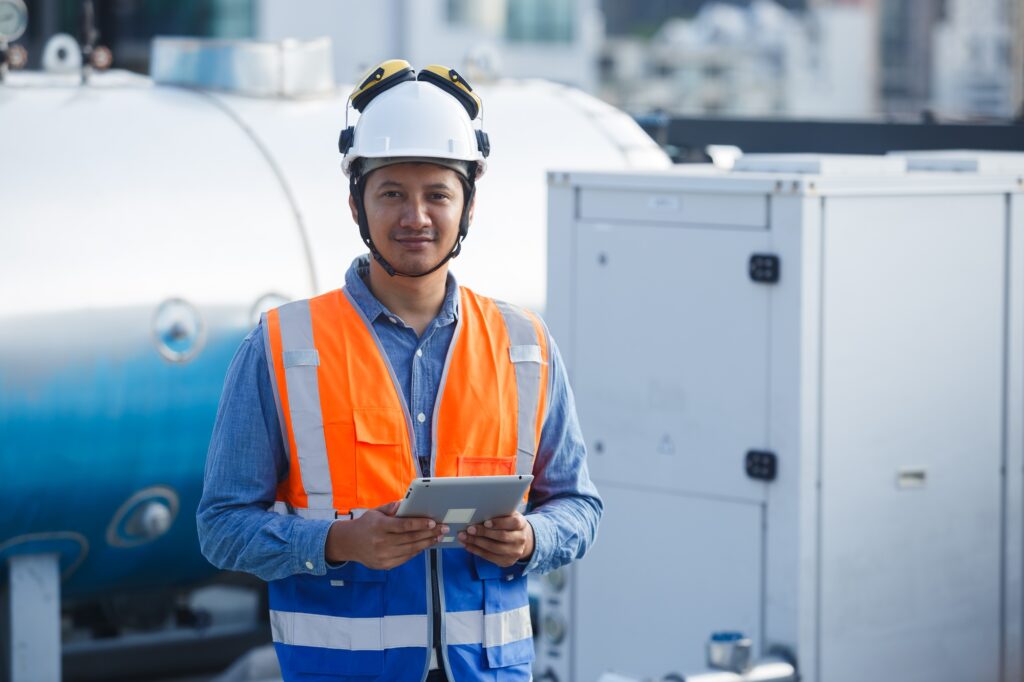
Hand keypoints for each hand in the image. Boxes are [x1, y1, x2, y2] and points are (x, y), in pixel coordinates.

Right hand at [326, 501, 447, 569]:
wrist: (349, 544)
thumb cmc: (366, 524)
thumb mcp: (375, 511)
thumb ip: (390, 507)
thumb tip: (404, 503)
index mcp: (380, 526)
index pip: (403, 526)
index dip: (420, 524)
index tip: (433, 522)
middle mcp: (382, 542)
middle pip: (410, 539)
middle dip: (430, 533)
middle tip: (443, 529)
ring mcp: (383, 555)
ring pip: (410, 550)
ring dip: (427, 543)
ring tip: (438, 537)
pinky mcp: (385, 565)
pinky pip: (405, 558)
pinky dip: (417, 551)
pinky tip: (425, 545)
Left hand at [458, 512, 533, 567]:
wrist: (519, 540)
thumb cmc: (508, 524)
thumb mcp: (508, 516)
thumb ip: (498, 513)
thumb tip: (479, 512)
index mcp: (522, 524)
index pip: (513, 523)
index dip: (499, 523)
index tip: (486, 522)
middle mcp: (520, 539)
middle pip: (502, 536)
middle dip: (483, 533)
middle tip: (469, 529)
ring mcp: (515, 552)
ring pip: (494, 548)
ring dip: (477, 543)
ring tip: (464, 537)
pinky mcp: (507, 561)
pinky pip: (489, 557)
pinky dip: (477, 551)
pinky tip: (468, 546)